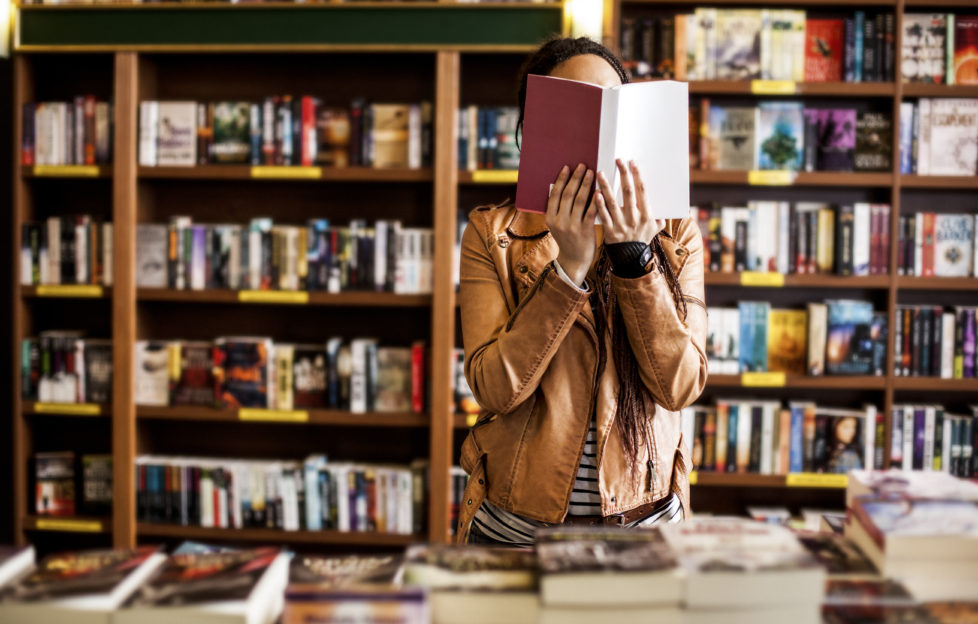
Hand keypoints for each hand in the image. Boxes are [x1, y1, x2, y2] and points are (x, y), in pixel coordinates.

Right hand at [546, 163, 597, 285]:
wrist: (574, 260)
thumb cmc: (567, 240)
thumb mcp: (557, 225)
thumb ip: (558, 209)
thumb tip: (562, 187)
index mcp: (550, 218)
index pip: (555, 194)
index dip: (561, 179)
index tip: (567, 167)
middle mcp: (559, 221)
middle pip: (567, 195)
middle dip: (575, 178)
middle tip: (582, 166)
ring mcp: (572, 227)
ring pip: (579, 201)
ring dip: (586, 184)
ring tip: (591, 172)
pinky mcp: (584, 231)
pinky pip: (590, 212)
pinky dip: (595, 200)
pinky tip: (599, 190)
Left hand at [596, 159, 665, 244]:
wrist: (631, 259)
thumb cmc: (642, 239)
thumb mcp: (655, 228)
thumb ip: (660, 215)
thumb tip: (667, 201)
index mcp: (647, 215)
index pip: (642, 191)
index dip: (637, 176)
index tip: (632, 163)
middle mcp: (634, 218)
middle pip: (628, 192)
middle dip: (623, 174)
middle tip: (618, 160)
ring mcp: (621, 225)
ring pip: (612, 201)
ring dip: (606, 186)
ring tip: (600, 172)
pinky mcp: (610, 231)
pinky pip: (603, 215)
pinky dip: (599, 204)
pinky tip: (595, 193)